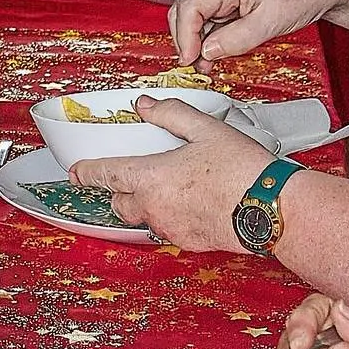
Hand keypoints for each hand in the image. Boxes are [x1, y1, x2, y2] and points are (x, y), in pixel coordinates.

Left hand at [72, 99, 271, 259]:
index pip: (106, 175)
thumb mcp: (206, 129)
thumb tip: (147, 106)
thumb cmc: (243, 171)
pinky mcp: (187, 242)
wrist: (271, 209)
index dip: (87, 172)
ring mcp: (169, 228)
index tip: (77, 171)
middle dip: (119, 191)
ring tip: (168, 187)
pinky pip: (166, 229)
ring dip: (145, 204)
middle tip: (130, 177)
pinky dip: (169, 216)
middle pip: (119, 203)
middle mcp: (154, 207)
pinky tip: (190, 202)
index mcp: (151, 178)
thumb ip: (171, 115)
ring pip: (143, 218)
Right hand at [167, 0, 337, 67]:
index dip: (184, 38)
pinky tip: (218, 51)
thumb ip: (234, 39)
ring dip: (197, 40)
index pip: (187, 9)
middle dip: (184, 40)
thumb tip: (208, 51)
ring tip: (208, 63)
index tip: (190, 60)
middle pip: (183, 11)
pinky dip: (209, 35)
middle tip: (194, 65)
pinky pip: (210, 17)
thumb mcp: (269, 23)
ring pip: (195, 16)